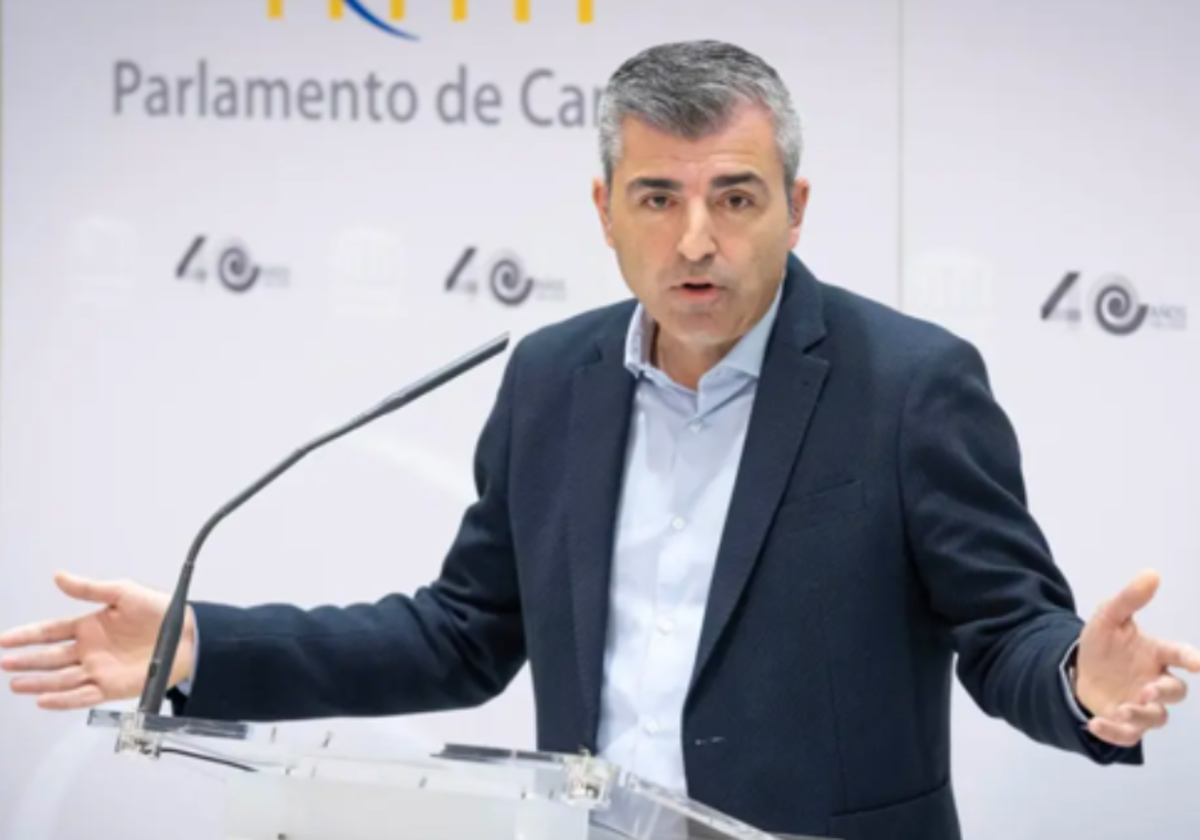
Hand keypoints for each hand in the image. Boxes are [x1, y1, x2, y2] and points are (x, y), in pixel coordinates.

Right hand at [0, 571, 195, 710]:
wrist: (188, 634)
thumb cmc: (161, 611)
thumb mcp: (123, 592)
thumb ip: (89, 588)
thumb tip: (59, 576)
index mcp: (89, 626)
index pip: (49, 632)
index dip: (26, 636)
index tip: (4, 640)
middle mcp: (90, 650)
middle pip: (50, 658)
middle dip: (26, 661)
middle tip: (4, 663)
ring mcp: (98, 669)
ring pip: (60, 679)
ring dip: (38, 683)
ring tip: (16, 684)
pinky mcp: (111, 687)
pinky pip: (82, 696)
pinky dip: (63, 699)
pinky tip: (44, 700)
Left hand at [1075, 569, 1199, 746]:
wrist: (1077, 671)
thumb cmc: (1102, 645)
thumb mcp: (1108, 618)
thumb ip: (1129, 599)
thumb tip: (1152, 574)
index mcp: (1156, 654)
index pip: (1179, 654)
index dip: (1190, 658)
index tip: (1197, 662)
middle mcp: (1155, 681)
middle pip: (1175, 691)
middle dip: (1165, 692)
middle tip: (1147, 690)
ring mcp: (1143, 705)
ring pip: (1157, 717)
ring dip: (1142, 714)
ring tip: (1122, 708)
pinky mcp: (1126, 724)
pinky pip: (1128, 735)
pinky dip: (1114, 733)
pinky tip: (1095, 723)